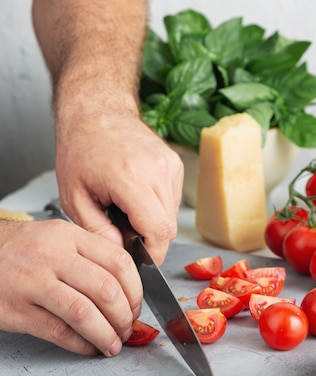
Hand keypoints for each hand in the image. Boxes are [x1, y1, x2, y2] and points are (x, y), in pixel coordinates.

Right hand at [0, 220, 142, 355]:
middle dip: (124, 317)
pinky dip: (81, 345)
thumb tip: (128, 286)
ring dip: (105, 335)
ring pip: (84, 314)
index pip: (119, 262)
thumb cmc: (20, 250)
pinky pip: (59, 332)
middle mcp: (53, 257)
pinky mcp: (18, 310)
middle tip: (126, 328)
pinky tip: (88, 347)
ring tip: (112, 344)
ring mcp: (34, 283)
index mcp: (69, 237)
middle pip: (106, 290)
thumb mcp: (57, 238)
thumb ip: (91, 255)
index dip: (136, 291)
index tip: (136, 307)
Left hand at [55, 108, 183, 265]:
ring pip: (172, 216)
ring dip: (153, 223)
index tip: (138, 260)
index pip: (158, 231)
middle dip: (149, 240)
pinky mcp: (175, 164)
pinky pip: (172, 200)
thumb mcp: (74, 197)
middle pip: (168, 228)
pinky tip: (136, 196)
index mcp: (130, 178)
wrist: (96, 110)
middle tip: (124, 233)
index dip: (151, 254)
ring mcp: (170, 165)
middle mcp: (157, 170)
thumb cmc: (80, 149)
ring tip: (126, 210)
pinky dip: (157, 207)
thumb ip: (97, 231)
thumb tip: (120, 253)